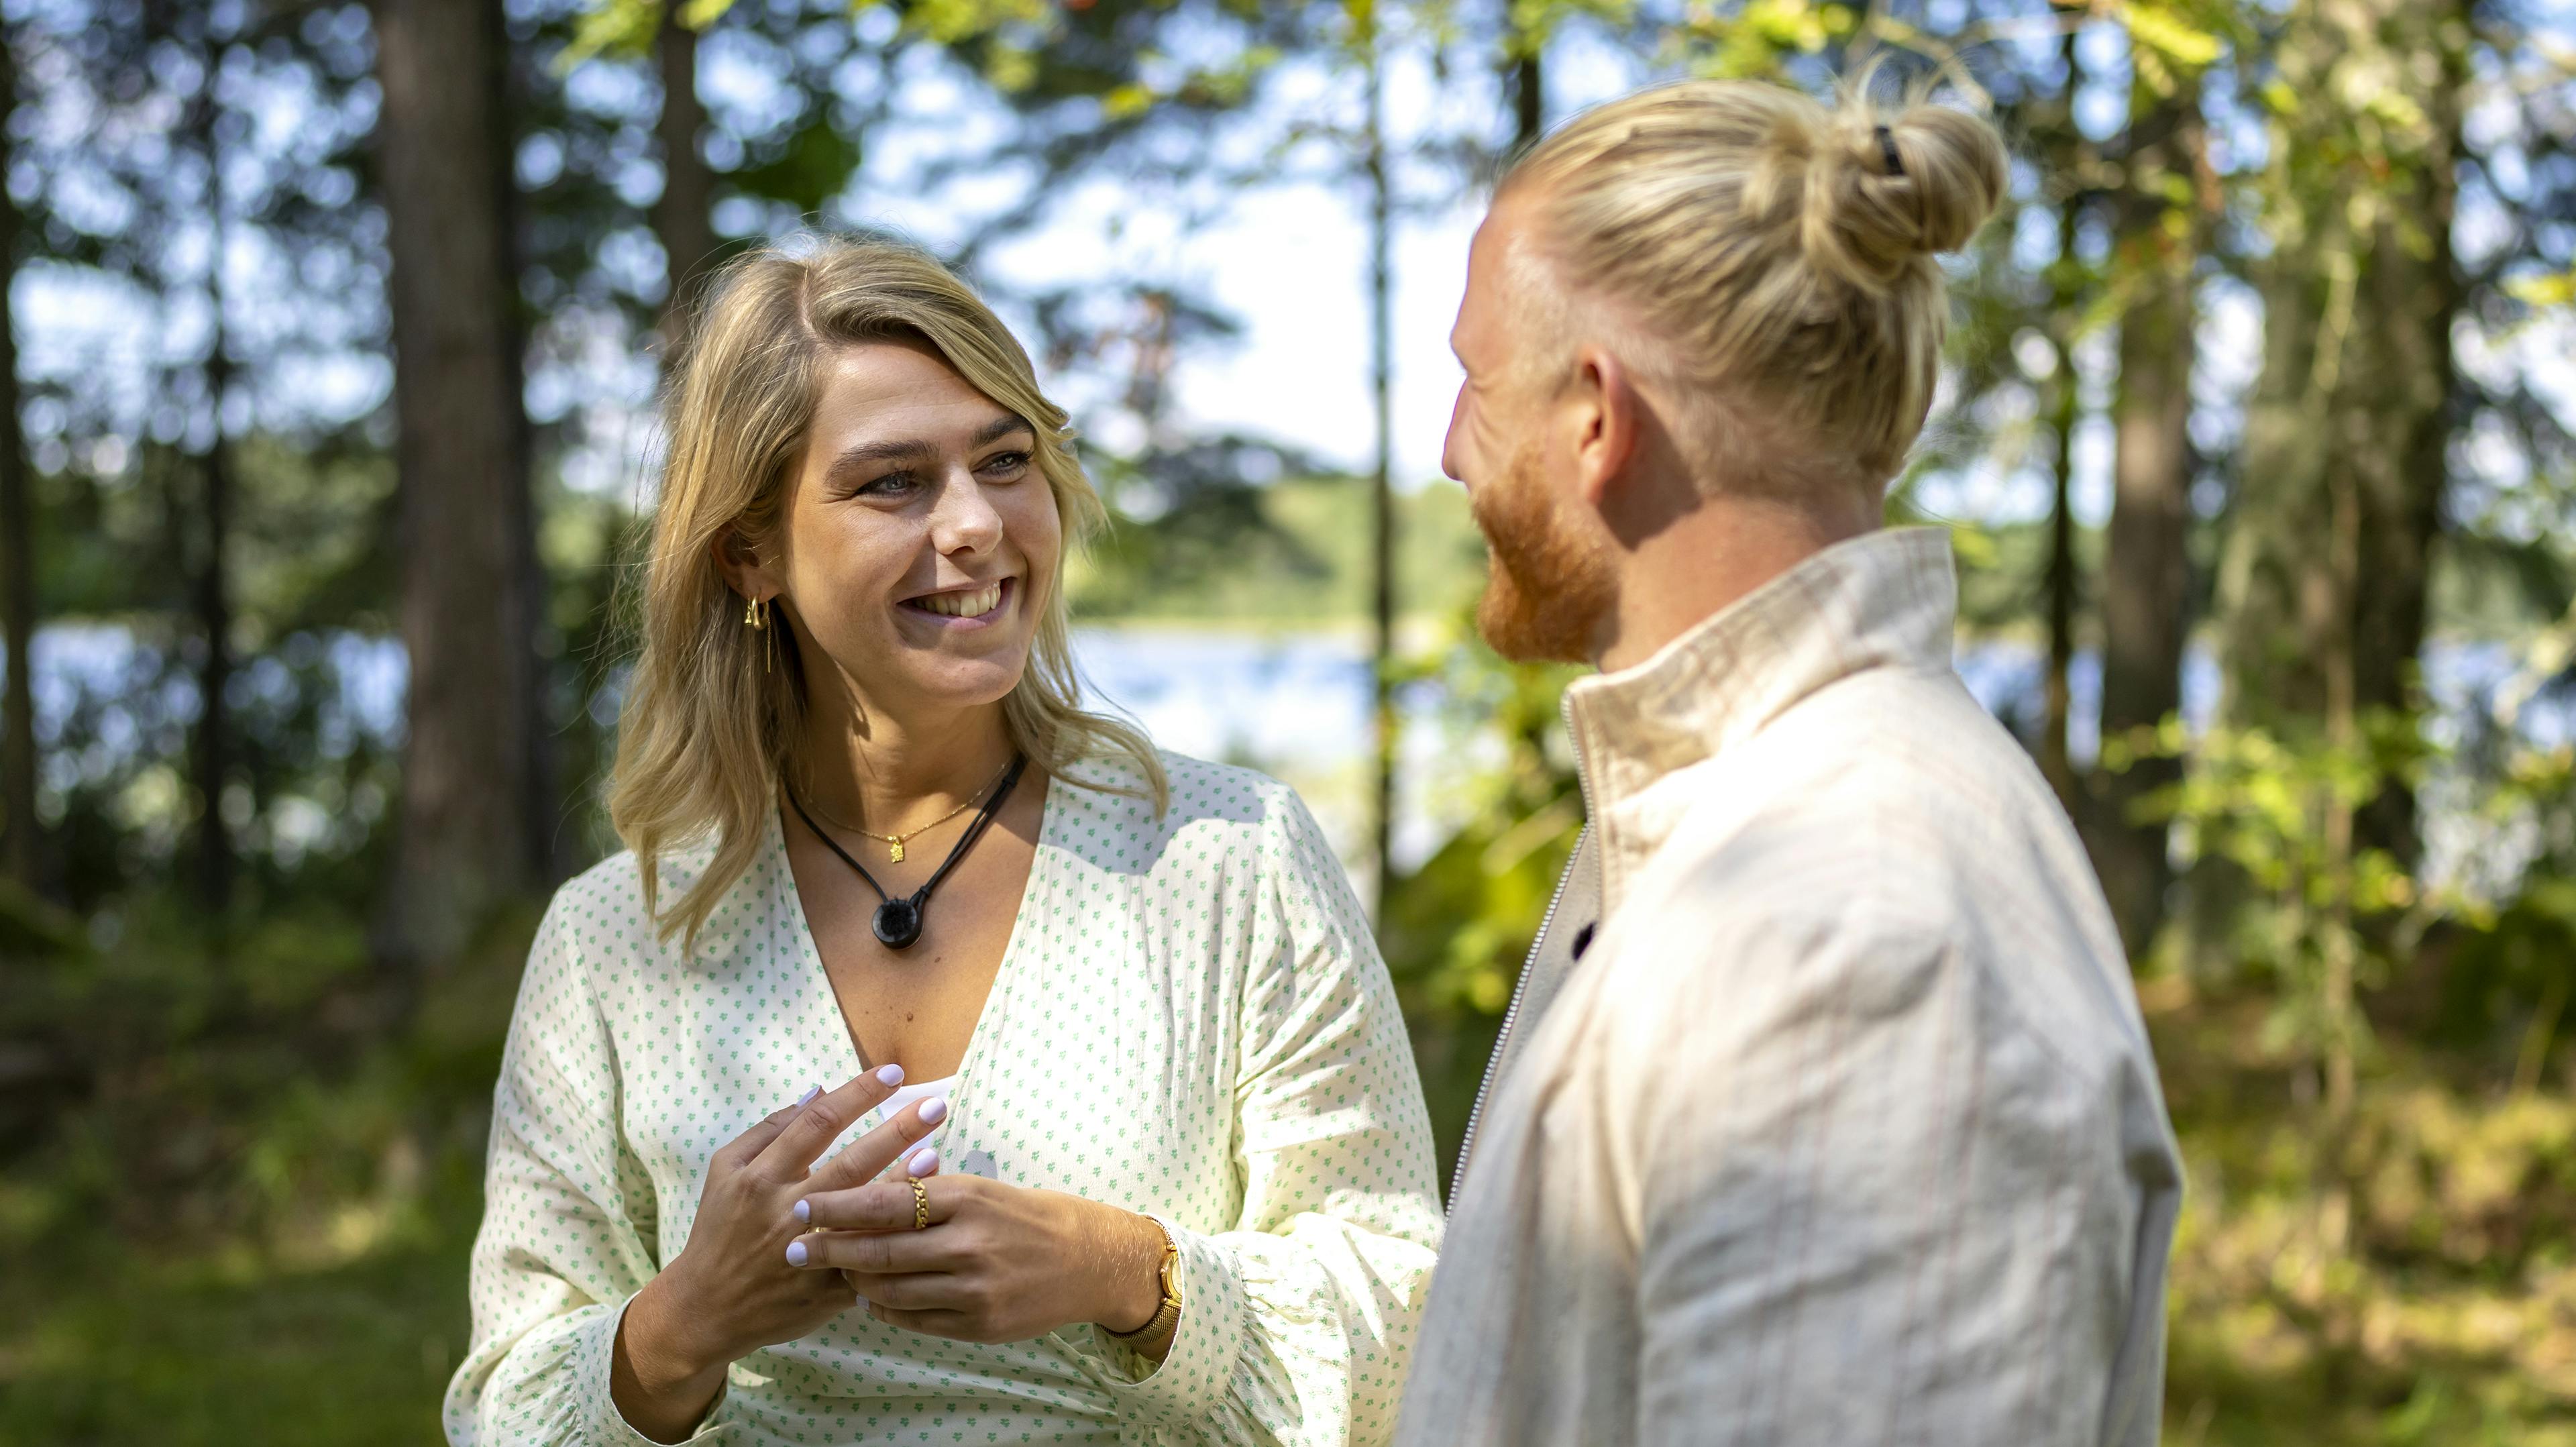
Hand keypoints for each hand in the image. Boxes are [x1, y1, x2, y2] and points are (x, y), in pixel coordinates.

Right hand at [610, 1068, 949, 1440]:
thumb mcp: (725, 1171)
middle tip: (936, 1104)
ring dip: (902, 1182)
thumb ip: (769, 1129)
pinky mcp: (825, 1289)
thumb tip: (817, 1091)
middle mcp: (786, 1211)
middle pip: (850, 1162)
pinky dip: (895, 1239)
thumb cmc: (718, 1230)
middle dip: (896, 1131)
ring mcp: (808, 1252)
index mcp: (761, 1176)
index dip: (857, 1094)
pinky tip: (924, 1221)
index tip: (893, 1073)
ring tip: (936, 1154)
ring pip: (862, 1213)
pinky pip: (868, 1261)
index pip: (816, 1122)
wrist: (707, 1309)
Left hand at [787, 1171, 1169, 1348]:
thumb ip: (928, 1192)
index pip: (886, 1201)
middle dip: (828, 1250)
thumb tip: (867, 1190)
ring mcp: (974, 1289)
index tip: (801, 1206)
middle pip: (880, 1250)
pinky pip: (914, 1320)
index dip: (837, 1206)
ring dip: (855, 1282)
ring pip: (891, 1290)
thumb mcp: (981, 1190)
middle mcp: (970, 1244)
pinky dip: (886, 1309)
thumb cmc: (1027, 1216)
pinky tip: (873, 1298)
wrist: (1088, 1261)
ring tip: (834, 1272)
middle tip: (791, 1249)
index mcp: (967, 1198)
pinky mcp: (979, 1325)